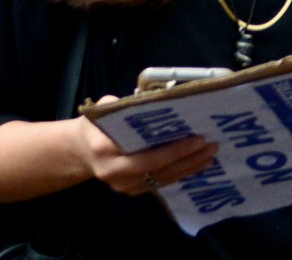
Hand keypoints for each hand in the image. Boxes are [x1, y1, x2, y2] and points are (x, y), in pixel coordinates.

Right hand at [69, 108, 218, 196]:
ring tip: (209, 155)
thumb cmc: (94, 126)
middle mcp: (115, 173)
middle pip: (158, 169)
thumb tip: (152, 100)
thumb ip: (122, 106)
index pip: (145, 153)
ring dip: (189, 168)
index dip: (173, 149)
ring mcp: (124, 187)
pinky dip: (180, 174)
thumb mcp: (101, 110)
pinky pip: (160, 184)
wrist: (81, 152)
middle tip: (210, 146)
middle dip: (187, 159)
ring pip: (162, 180)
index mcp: (105, 150)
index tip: (197, 138)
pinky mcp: (133, 192)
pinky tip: (196, 165)